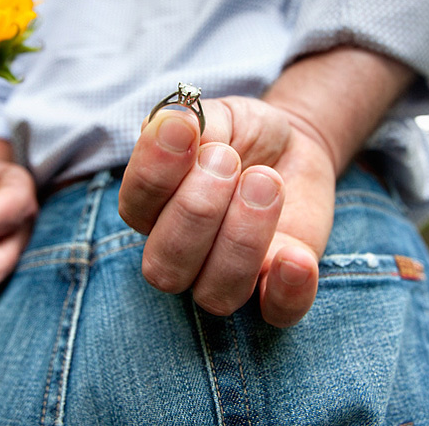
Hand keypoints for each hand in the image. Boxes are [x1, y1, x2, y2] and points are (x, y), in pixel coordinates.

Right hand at [118, 96, 335, 327]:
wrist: (293, 146)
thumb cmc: (242, 133)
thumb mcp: (219, 115)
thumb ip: (194, 121)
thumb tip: (174, 124)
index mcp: (152, 209)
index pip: (133, 207)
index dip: (155, 172)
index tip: (186, 131)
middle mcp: (180, 254)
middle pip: (165, 266)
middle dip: (197, 210)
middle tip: (229, 160)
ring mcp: (228, 277)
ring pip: (216, 294)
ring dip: (241, 240)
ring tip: (266, 182)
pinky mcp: (278, 287)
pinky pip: (278, 314)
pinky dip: (286, 291)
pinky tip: (295, 256)